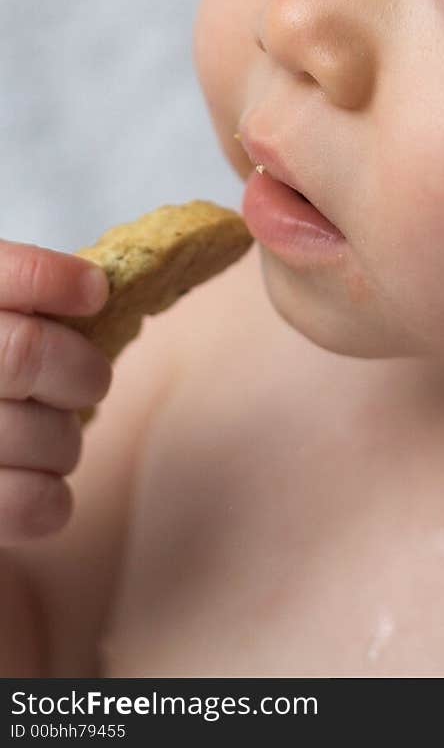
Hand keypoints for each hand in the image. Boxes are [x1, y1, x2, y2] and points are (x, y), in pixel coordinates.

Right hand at [0, 240, 111, 541]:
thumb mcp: (1, 337)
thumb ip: (26, 313)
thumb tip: (95, 291)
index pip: (0, 277)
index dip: (49, 278)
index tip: (95, 291)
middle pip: (25, 353)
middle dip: (81, 369)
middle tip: (91, 382)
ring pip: (42, 431)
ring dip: (67, 439)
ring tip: (50, 439)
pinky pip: (32, 504)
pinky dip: (54, 498)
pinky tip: (40, 485)